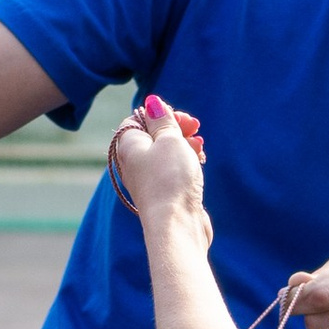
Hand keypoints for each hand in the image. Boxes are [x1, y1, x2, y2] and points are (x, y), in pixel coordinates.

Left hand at [106, 96, 209, 240]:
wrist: (176, 225)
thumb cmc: (170, 179)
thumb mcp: (169, 140)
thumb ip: (162, 120)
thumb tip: (151, 103)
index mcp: (128, 145)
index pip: (137, 118)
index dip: (159, 113)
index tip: (180, 117)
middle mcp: (133, 163)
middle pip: (153, 135)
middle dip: (176, 128)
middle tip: (195, 127)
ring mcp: (149, 180)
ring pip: (166, 153)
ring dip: (185, 145)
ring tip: (200, 147)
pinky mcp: (164, 193)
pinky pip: (173, 170)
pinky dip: (186, 162)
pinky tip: (200, 162)